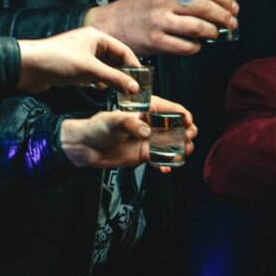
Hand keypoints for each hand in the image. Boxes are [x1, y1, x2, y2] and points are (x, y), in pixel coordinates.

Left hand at [14, 26, 140, 96]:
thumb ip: (115, 78)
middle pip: (115, 60)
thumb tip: (134, 87)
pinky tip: (102, 89)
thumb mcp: (90, 70)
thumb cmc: (55, 59)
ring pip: (105, 69)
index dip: (135, 65)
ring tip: (121, 92)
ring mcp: (82, 57)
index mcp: (96, 37)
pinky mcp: (74, 69)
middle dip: (124, 74)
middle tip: (134, 88)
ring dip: (113, 79)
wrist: (28, 67)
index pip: (123, 50)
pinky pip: (94, 75)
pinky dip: (101, 82)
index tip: (143, 79)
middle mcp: (90, 45)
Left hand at [60, 95, 196, 169]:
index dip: (182, 113)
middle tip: (188, 136)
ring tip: (184, 151)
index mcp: (145, 110)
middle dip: (187, 131)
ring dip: (182, 147)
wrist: (86, 147)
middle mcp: (150, 124)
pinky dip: (167, 164)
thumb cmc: (97, 127)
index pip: (169, 108)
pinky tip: (168, 168)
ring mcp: (149, 140)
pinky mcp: (145, 154)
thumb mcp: (113, 121)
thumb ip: (131, 124)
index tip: (188, 120)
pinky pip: (162, 159)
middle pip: (176, 126)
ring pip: (173, 143)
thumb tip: (146, 132)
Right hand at [85, 0, 237, 57]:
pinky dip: (196, 47)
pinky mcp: (156, 40)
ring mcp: (160, 20)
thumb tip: (219, 7)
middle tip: (232, 23)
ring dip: (212, 32)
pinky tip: (196, 45)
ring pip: (199, 27)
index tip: (234, 7)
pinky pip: (187, 47)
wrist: (112, 24)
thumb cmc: (140, 10)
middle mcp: (164, 0)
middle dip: (224, 17)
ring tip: (214, 34)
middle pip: (205, 7)